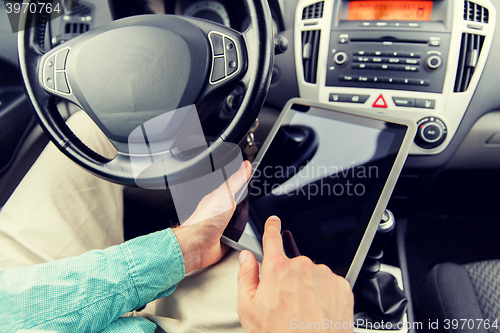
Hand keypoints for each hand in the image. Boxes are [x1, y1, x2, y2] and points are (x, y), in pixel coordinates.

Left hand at [173, 160, 251, 273]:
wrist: (198, 245)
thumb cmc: (205, 219)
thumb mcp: (225, 194)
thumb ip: (236, 181)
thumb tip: (246, 165)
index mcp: (220, 198)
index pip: (236, 188)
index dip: (246, 184)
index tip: (256, 180)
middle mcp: (222, 212)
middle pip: (241, 206)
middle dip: (249, 207)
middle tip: (257, 203)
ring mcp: (225, 227)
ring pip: (243, 222)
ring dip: (247, 224)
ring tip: (253, 222)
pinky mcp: (228, 241)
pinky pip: (242, 238)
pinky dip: (245, 238)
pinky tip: (247, 236)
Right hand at [237, 216, 353, 331]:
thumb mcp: (249, 309)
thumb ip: (246, 277)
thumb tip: (246, 259)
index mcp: (278, 269)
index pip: (272, 239)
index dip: (272, 228)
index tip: (274, 221)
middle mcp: (303, 266)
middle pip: (292, 264)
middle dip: (289, 278)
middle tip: (286, 302)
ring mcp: (324, 275)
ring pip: (312, 274)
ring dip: (308, 287)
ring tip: (303, 311)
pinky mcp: (342, 286)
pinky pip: (329, 283)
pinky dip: (324, 295)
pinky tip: (318, 312)